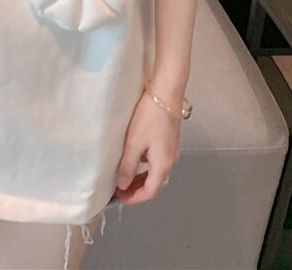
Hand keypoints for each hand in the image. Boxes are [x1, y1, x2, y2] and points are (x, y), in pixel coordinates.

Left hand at [113, 83, 182, 203]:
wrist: (166, 94)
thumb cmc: (149, 118)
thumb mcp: (134, 143)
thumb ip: (128, 166)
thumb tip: (123, 185)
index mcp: (162, 165)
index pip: (150, 192)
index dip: (134, 198)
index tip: (119, 198)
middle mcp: (170, 161)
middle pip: (154, 183)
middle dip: (137, 189)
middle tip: (120, 189)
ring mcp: (171, 150)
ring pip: (156, 172)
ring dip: (141, 178)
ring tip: (125, 176)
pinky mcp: (169, 140)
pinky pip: (157, 161)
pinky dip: (146, 166)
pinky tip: (135, 158)